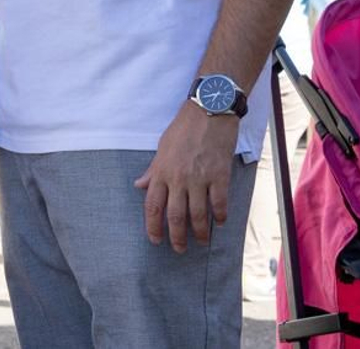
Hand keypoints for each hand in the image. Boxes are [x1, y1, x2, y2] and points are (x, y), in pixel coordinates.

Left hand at [134, 102, 240, 252]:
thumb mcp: (162, 147)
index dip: (153, 227)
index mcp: (162, 171)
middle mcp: (179, 178)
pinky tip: (220, 222)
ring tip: (201, 241)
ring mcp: (200, 178)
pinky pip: (219, 203)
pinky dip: (220, 216)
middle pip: (175, 216)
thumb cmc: (184, 128)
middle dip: (176, 237)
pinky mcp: (219, 176)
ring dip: (200, 232)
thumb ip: (153, 170)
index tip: (155, 240)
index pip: (153, 206)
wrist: (209, 111)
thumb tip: (139, 185)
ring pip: (198, 215)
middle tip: (180, 249)